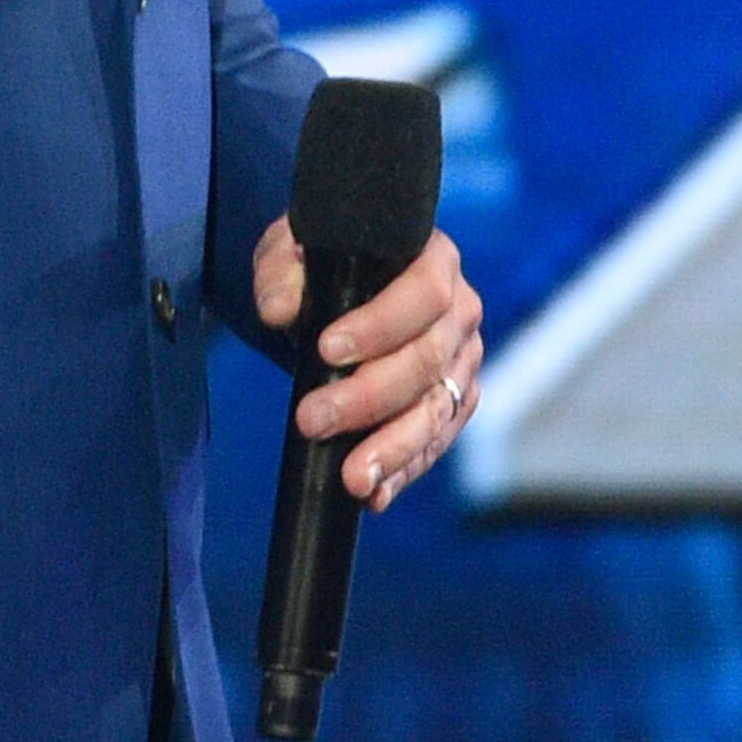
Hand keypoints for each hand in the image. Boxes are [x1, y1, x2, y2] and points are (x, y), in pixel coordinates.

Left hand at [253, 212, 482, 511]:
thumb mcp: (294, 248)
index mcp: (433, 258)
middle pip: (427, 360)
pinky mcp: (456, 401)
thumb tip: (278, 311)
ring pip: (438, 410)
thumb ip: (282, 272)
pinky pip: (436, 442)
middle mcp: (461, 310)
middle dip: (369, 398)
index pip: (422, 294)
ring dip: (393, 448)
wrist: (343, 284)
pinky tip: (374, 493)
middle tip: (312, 420)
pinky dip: (404, 470)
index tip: (325, 352)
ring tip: (352, 479)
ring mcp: (463, 359)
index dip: (379, 326)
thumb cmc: (323, 261)